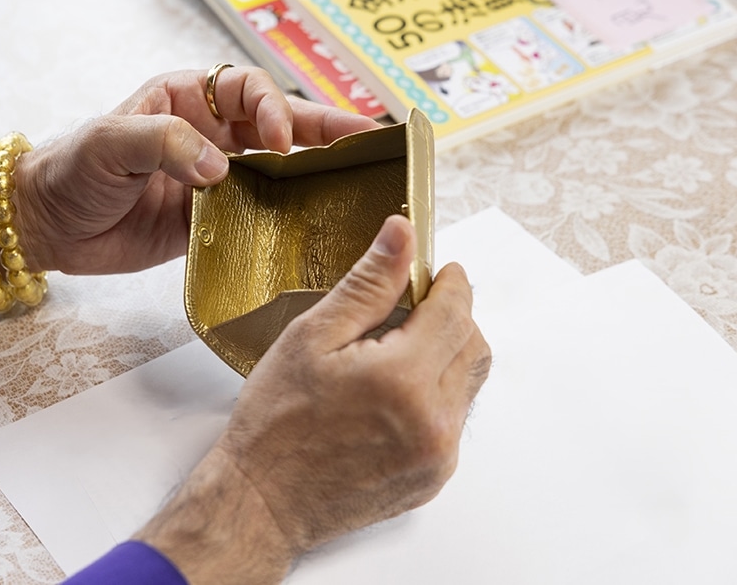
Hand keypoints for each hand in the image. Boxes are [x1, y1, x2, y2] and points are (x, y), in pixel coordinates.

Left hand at [11, 66, 380, 274]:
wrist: (47, 225)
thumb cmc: (70, 170)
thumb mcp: (110, 143)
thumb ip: (164, 144)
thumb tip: (219, 169)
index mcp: (188, 98)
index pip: (249, 90)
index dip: (276, 109)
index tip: (281, 140)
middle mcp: (209, 134)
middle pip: (279, 126)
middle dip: (324, 131)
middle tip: (369, 140)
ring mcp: (214, 180)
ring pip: (277, 172)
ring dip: (314, 176)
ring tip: (359, 182)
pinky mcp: (211, 222)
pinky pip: (258, 217)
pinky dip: (286, 221)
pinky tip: (316, 227)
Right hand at [135, 215, 492, 583]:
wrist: (263, 502)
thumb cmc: (276, 424)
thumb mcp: (312, 338)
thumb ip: (368, 284)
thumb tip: (401, 234)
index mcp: (404, 378)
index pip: (456, 310)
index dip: (449, 281)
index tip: (437, 269)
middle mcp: (433, 420)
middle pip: (473, 344)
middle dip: (451, 315)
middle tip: (412, 306)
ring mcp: (439, 455)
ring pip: (470, 382)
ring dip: (447, 353)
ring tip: (398, 350)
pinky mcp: (435, 477)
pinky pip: (455, 419)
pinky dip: (438, 394)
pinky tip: (394, 392)